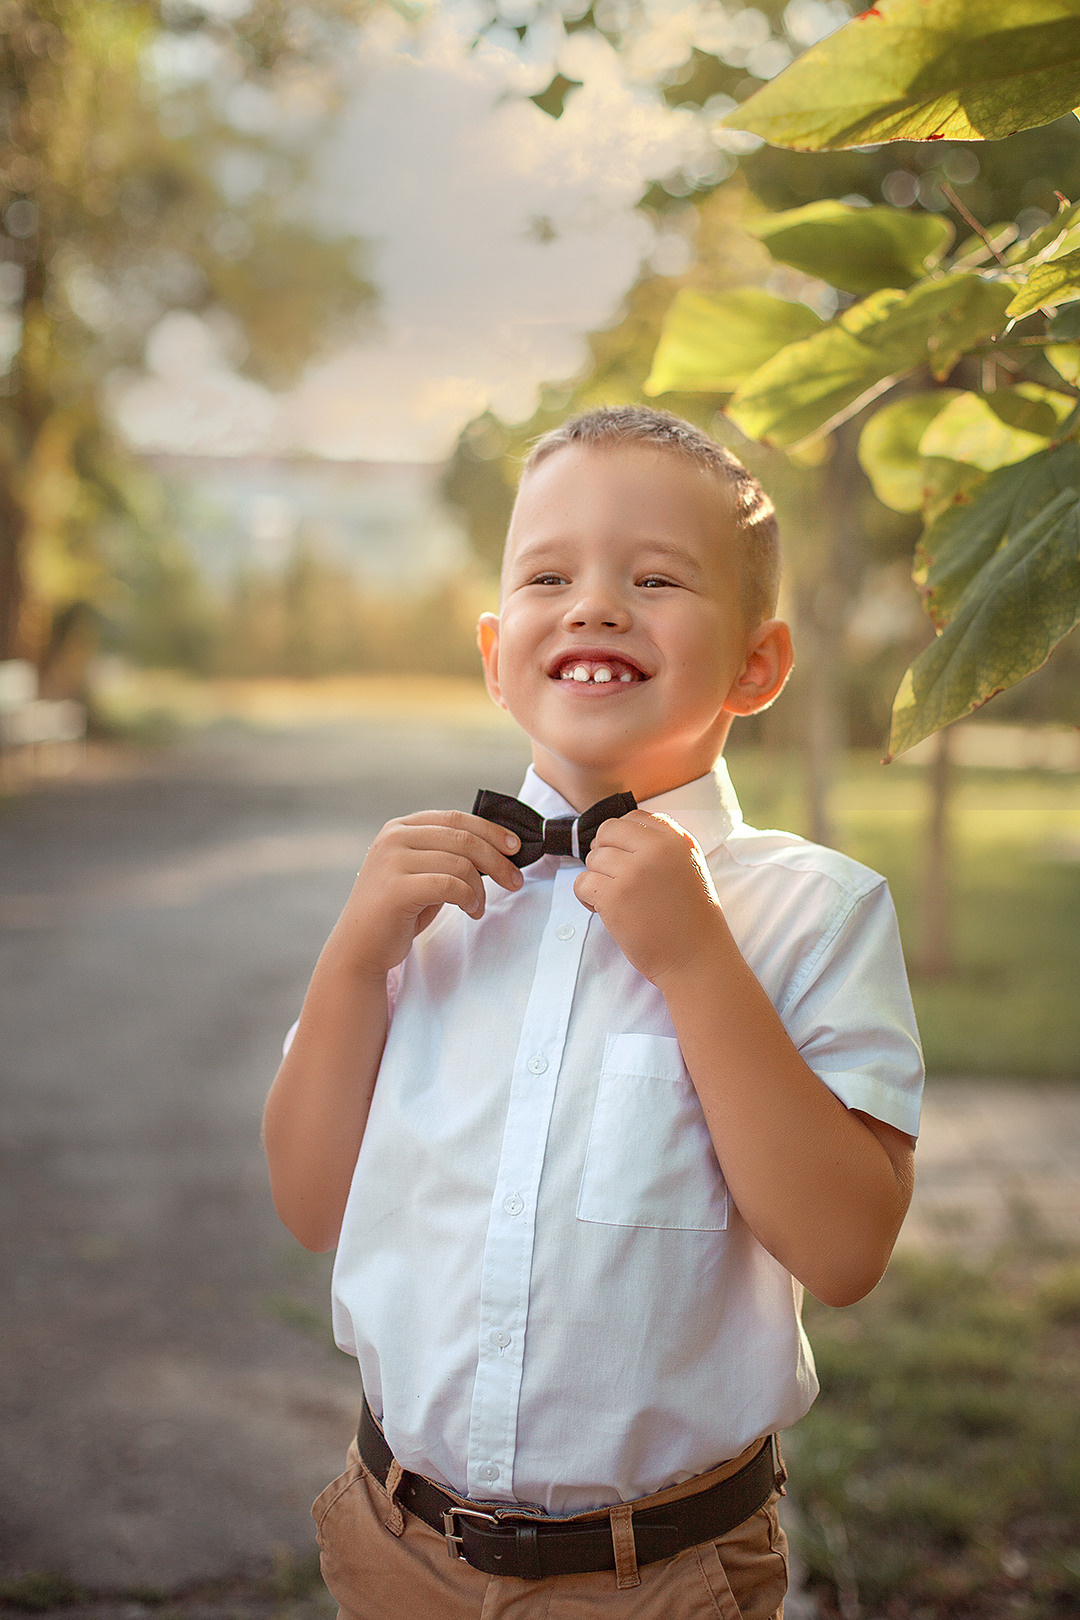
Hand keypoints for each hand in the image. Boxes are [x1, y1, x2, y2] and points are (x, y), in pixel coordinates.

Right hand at [328, 810, 522, 978]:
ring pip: (460, 863)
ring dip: (482, 887)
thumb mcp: (422, 872)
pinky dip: (469, 898)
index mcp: (400, 827)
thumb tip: (498, 847)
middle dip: (497, 860)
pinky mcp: (396, 888)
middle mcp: (393, 838)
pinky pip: (449, 886)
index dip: (491, 830)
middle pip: (463, 838)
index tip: (516, 848)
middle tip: (516, 881)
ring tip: (480, 906)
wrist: (360, 947)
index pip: (456, 818)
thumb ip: (447, 855)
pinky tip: (472, 911)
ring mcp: (392, 861)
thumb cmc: (398, 911)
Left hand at [573, 811, 725, 985]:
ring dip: (598, 878)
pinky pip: (582, 883)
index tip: (628, 860)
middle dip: (605, 853)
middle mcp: (657, 849)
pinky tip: (605, 910)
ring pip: (592, 858)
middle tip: (616, 879)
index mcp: (678, 839)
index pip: (634, 817)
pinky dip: (587, 897)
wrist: (696, 959)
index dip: (623, 838)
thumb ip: (661, 844)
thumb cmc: (691, 918)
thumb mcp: (688, 867)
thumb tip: (615, 833)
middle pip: (608, 832)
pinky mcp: (614, 896)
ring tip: (618, 900)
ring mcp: (634, 872)